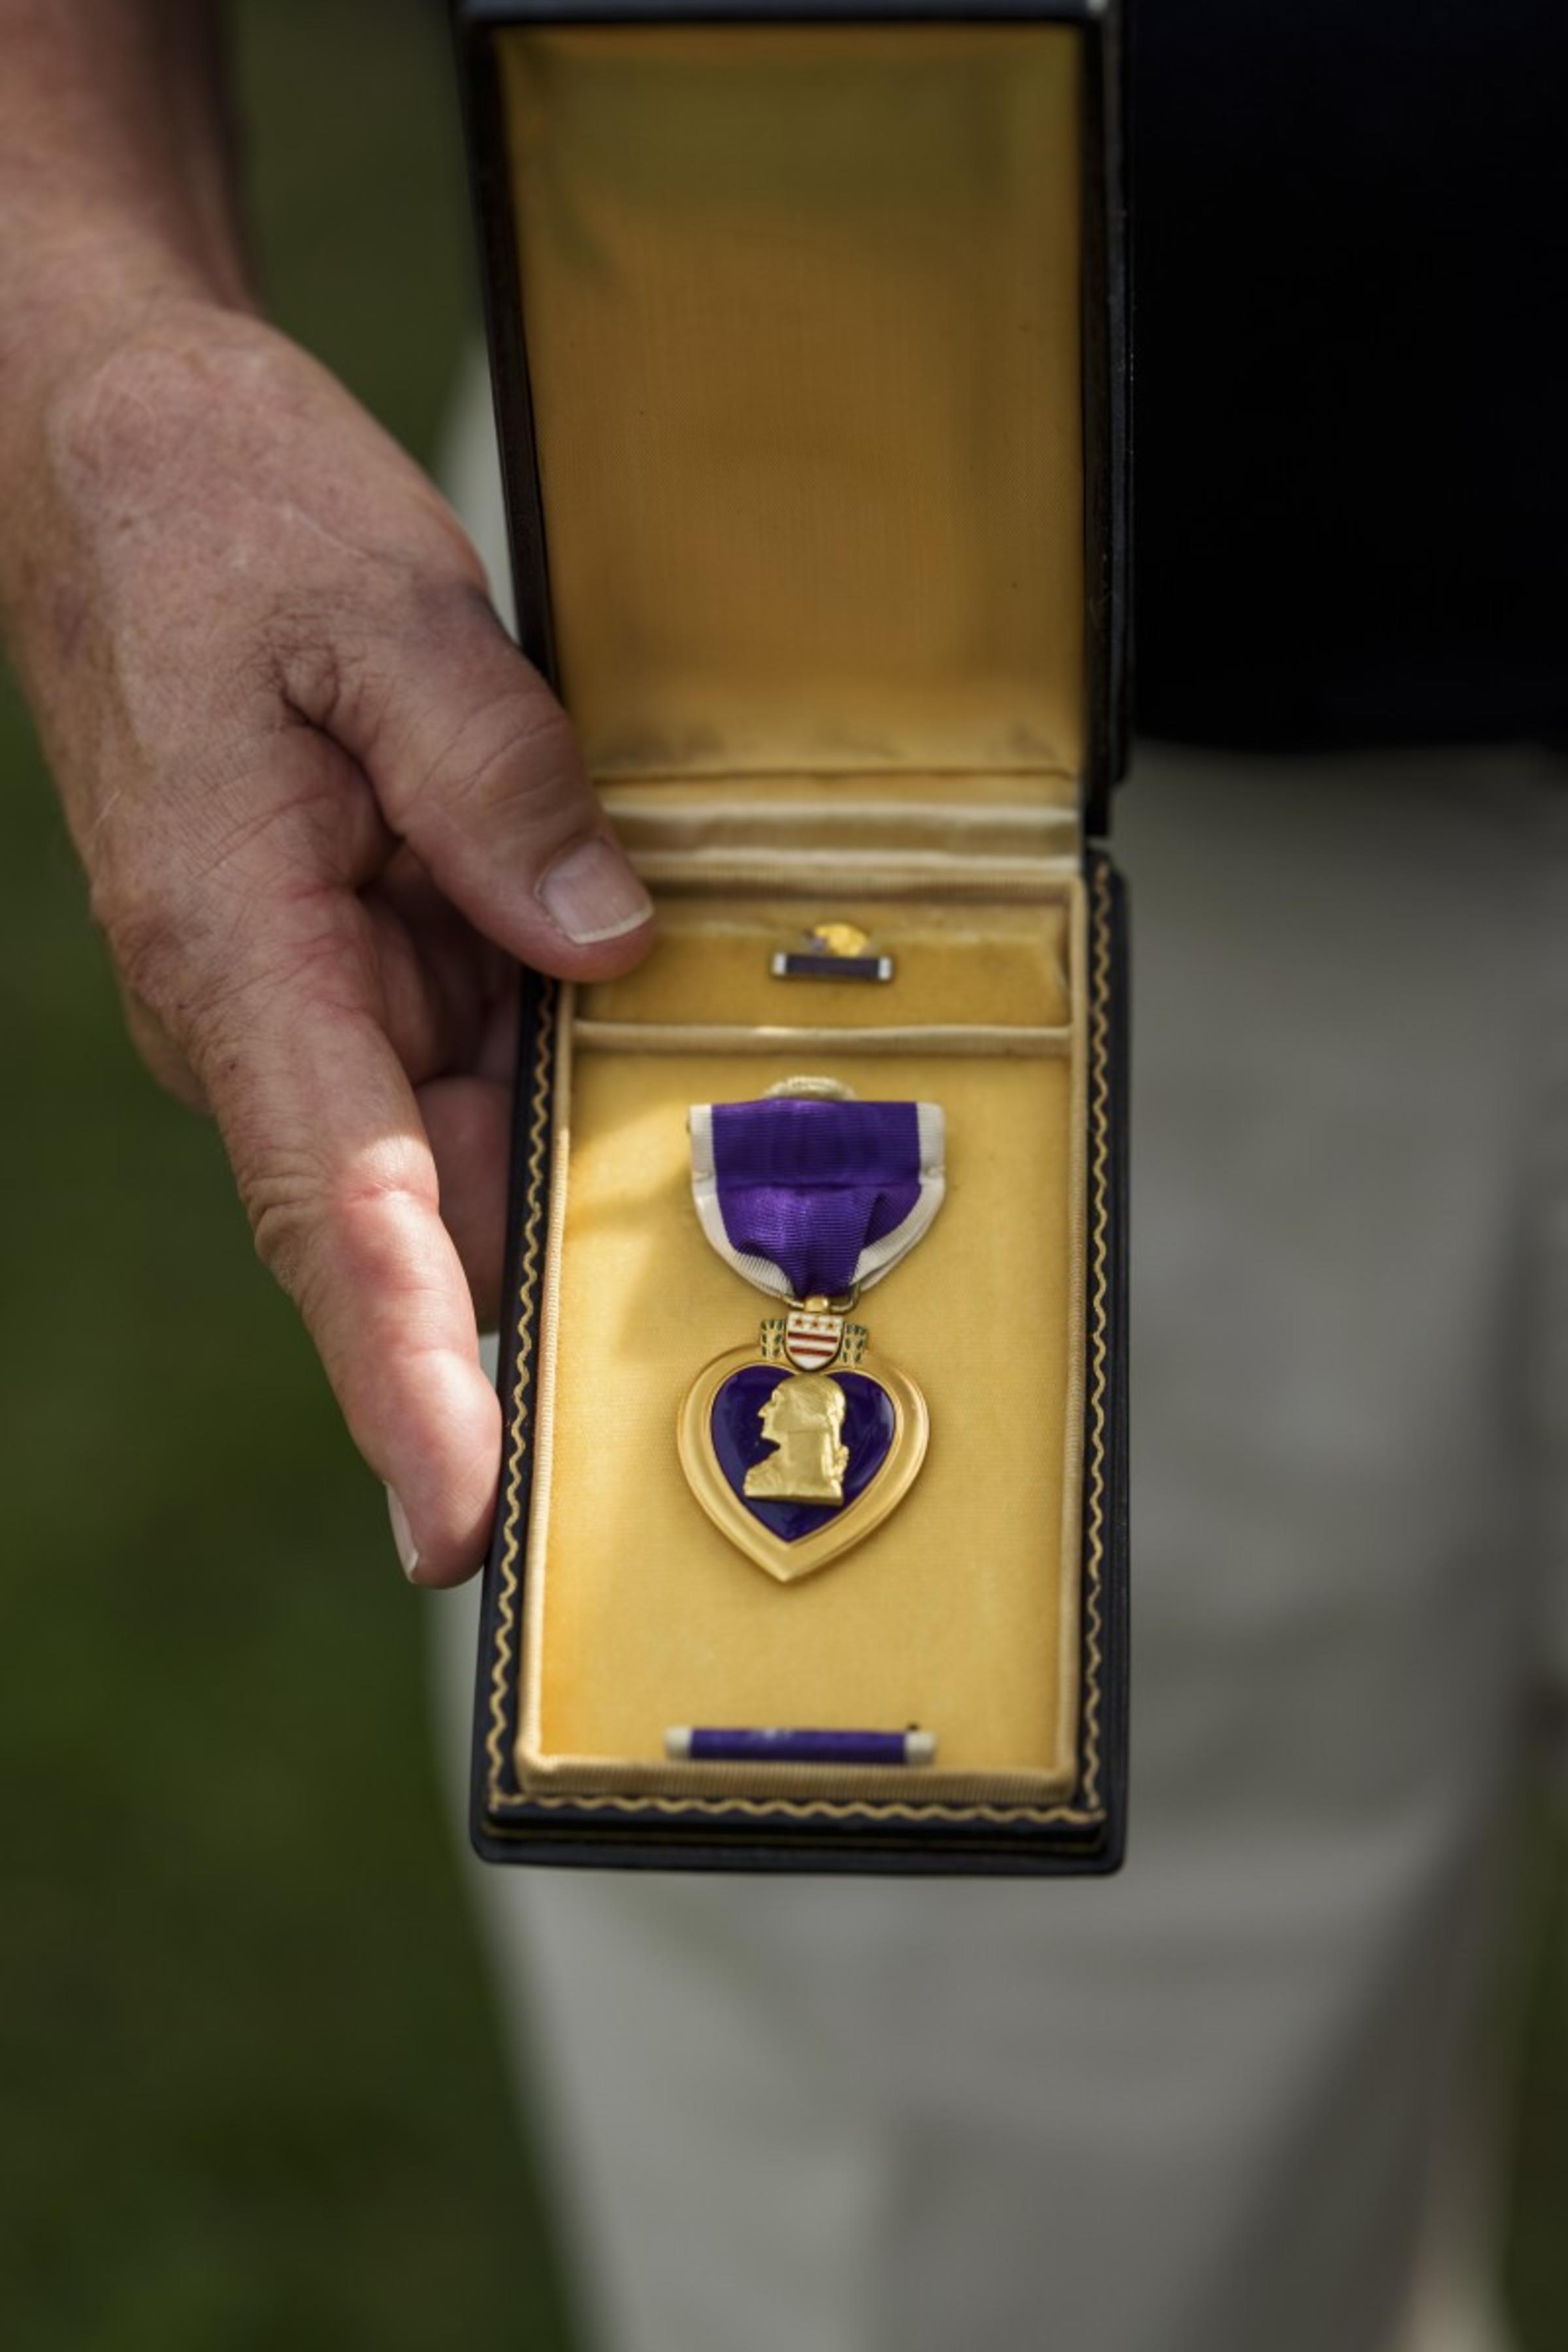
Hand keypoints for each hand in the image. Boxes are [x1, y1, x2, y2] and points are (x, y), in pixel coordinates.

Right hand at [5, 302, 653, 1584]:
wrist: (123, 460)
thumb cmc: (219, 524)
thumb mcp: (378, 608)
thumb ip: (493, 775)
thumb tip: (603, 939)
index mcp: (239, 953)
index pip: (331, 1211)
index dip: (401, 1378)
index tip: (456, 1523)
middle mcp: (269, 1019)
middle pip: (405, 1239)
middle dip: (505, 1384)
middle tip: (633, 1523)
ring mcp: (318, 1007)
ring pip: (449, 1179)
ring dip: (549, 1275)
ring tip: (679, 1397)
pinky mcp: (369, 972)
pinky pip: (470, 1090)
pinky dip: (552, 1144)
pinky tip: (655, 1189)